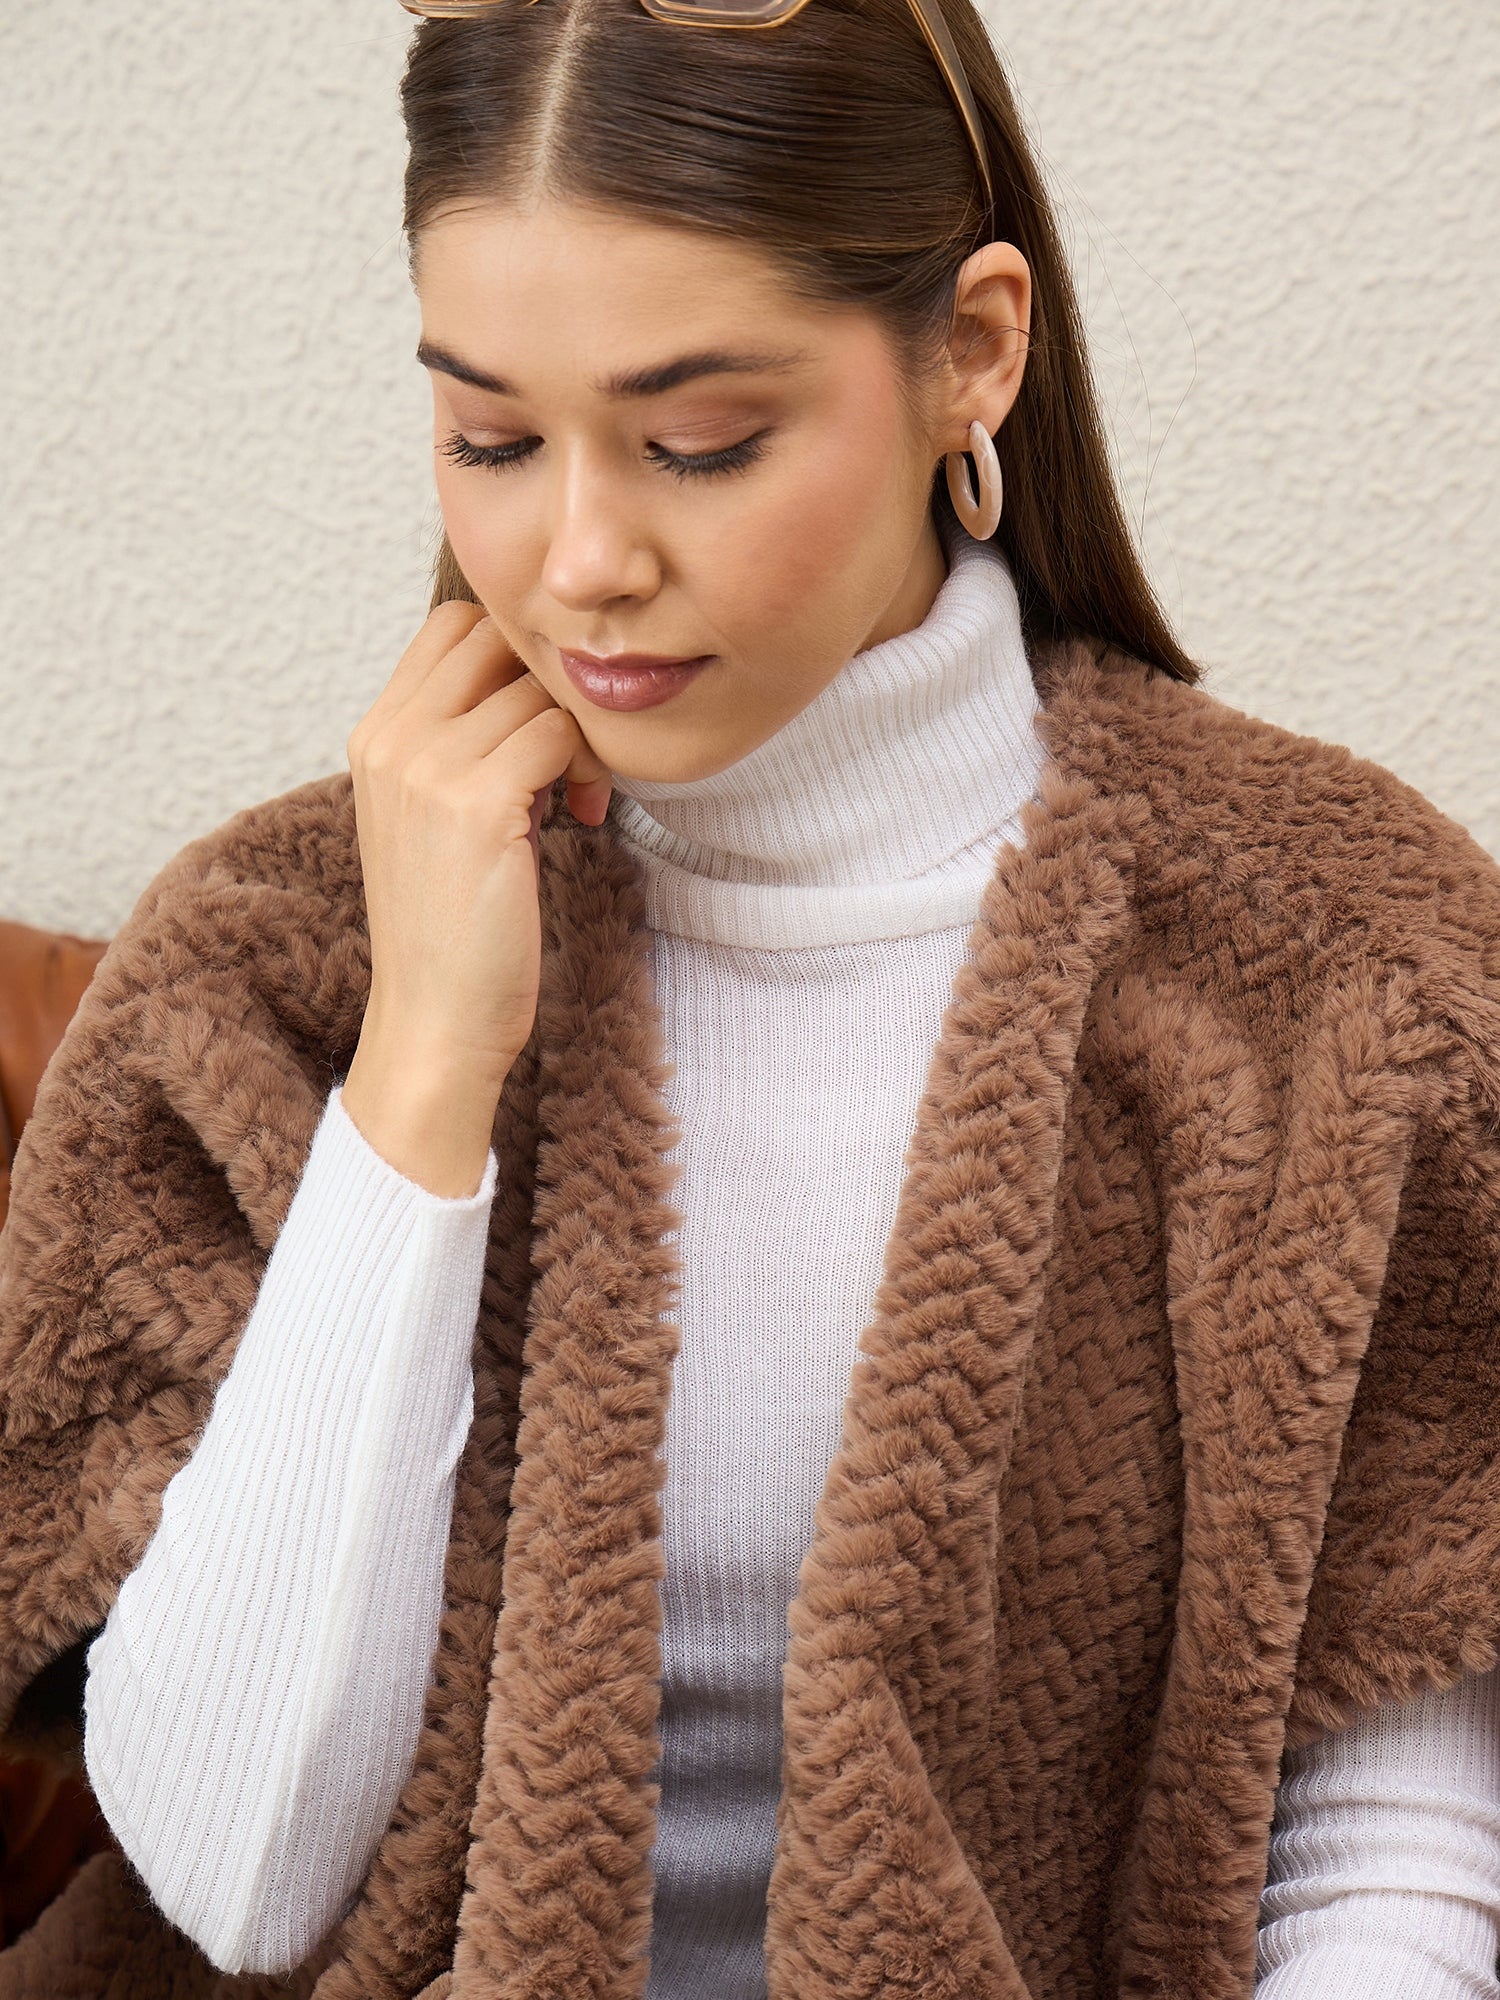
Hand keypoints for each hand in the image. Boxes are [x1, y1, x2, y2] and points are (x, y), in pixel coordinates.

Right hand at [340, 603, 611, 1195]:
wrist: (436, 1019)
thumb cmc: (452, 926)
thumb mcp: (436, 816)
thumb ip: (462, 744)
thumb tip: (538, 686)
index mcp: (377, 734)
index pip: (456, 625)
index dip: (517, 659)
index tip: (540, 728)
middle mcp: (393, 737)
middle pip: (500, 637)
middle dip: (552, 688)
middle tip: (570, 759)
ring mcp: (429, 765)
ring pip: (541, 689)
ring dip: (580, 740)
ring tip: (576, 804)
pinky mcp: (477, 801)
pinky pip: (561, 734)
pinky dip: (587, 772)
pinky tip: (579, 823)